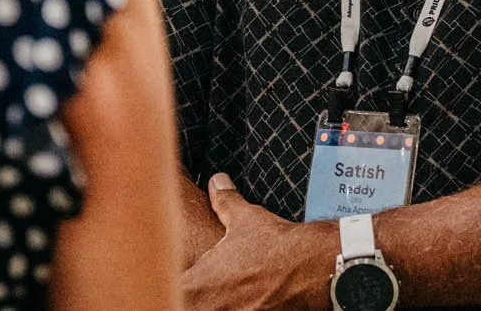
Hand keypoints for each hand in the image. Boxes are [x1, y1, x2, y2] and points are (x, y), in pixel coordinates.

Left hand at [182, 173, 336, 310]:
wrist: (313, 268)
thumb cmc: (276, 246)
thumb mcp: (245, 219)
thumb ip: (224, 201)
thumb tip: (217, 182)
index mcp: (198, 284)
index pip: (167, 289)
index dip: (171, 283)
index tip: (184, 276)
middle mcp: (210, 308)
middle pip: (185, 304)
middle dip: (190, 297)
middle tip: (201, 289)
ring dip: (212, 305)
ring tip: (224, 296)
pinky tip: (243, 304)